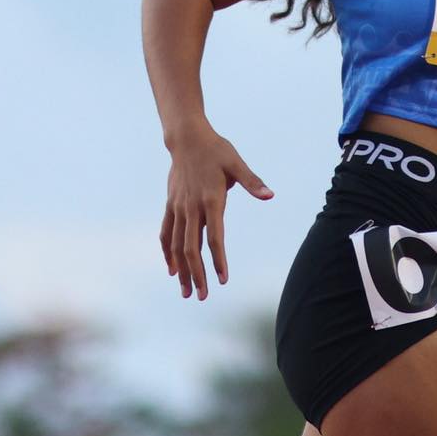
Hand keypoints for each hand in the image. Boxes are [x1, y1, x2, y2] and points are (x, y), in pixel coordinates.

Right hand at [159, 126, 272, 299]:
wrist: (186, 139)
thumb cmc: (216, 150)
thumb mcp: (236, 163)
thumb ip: (252, 182)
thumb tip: (270, 195)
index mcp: (210, 200)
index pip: (214, 237)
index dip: (218, 260)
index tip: (223, 279)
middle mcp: (192, 207)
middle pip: (192, 248)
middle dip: (197, 274)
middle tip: (202, 296)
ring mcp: (178, 207)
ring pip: (177, 245)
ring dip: (182, 270)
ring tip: (186, 291)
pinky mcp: (171, 205)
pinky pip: (166, 233)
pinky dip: (168, 252)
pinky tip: (172, 269)